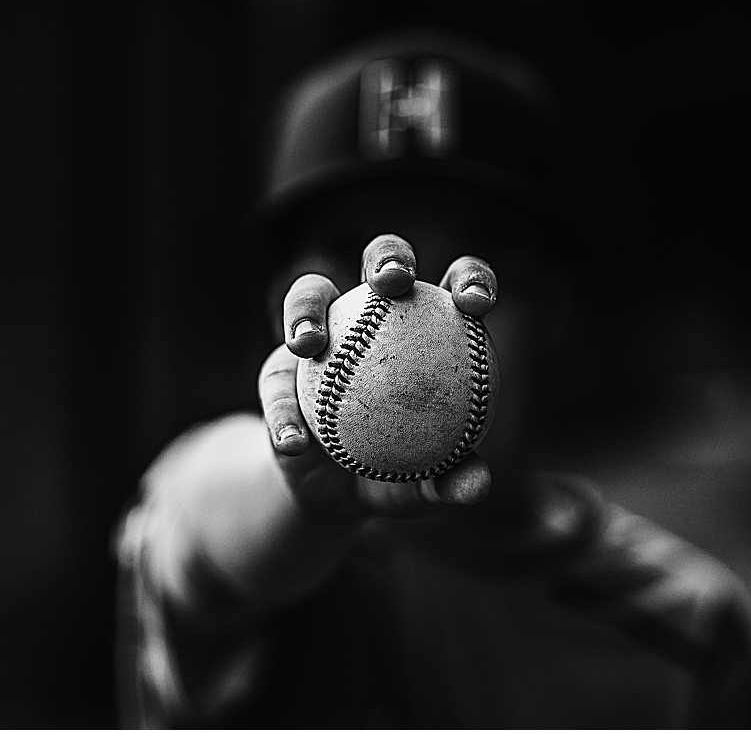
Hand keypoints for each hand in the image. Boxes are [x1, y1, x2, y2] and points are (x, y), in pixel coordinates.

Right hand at [258, 234, 498, 520]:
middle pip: (381, 260)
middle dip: (389, 255)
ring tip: (310, 345)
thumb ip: (450, 482)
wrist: (334, 495)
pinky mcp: (276, 368)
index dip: (471, 279)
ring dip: (306, 309)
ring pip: (310, 293)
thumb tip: (476, 486)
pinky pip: (274, 383)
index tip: (475, 305)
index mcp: (428, 330)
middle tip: (392, 282)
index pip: (456, 290)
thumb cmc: (396, 476)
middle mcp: (370, 315)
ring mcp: (319, 332)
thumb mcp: (425, 488)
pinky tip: (292, 441)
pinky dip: (283, 413)